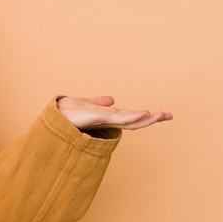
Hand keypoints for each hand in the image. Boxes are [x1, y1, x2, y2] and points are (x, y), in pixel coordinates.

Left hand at [57, 96, 172, 130]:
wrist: (53, 116)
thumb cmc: (66, 112)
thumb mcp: (86, 104)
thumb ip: (99, 103)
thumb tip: (111, 100)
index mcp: (106, 118)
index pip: (129, 117)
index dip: (144, 117)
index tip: (159, 113)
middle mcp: (107, 121)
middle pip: (134, 121)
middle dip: (151, 119)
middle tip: (170, 115)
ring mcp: (104, 121)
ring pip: (130, 121)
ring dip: (146, 118)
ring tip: (161, 114)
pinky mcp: (98, 118)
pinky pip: (119, 119)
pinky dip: (132, 117)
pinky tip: (143, 113)